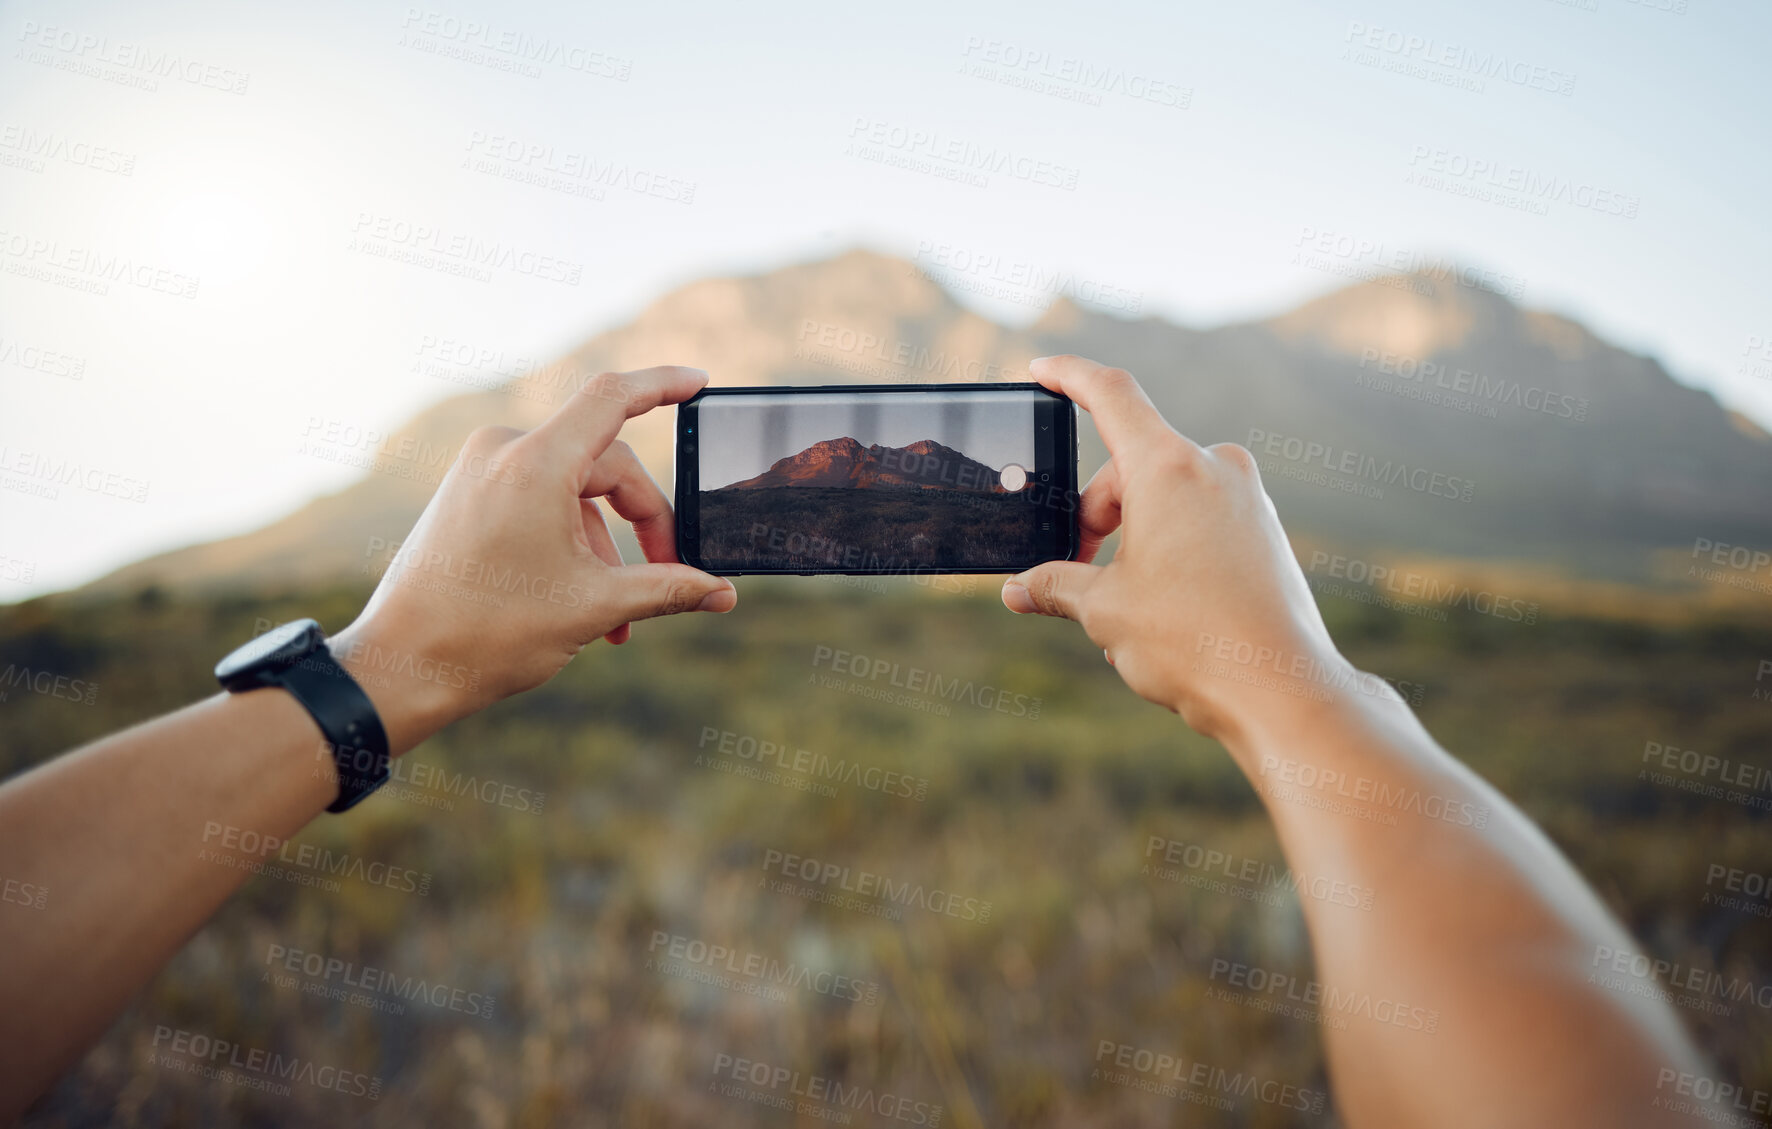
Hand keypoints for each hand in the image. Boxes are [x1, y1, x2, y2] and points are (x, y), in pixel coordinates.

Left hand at [330, 365, 735, 752]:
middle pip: (605, 464)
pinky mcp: (467, 495)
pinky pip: (539, 499)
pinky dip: (570, 541)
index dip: (663, 385)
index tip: (700, 382)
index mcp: (535, 464)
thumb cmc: (488, 633)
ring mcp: (480, 471)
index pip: (613, 398)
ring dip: (606, 546)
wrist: (400, 667)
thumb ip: (667, 589)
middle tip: (670, 576)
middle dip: (643, 522)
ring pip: (574, 489)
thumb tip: (722, 594)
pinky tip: (581, 602)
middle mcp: (503, 452)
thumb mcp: (593, 608)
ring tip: (616, 618)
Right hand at [1001, 355, 1362, 742]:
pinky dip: (1169, 551)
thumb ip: (1056, 586)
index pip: (1111, 396)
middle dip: (1094, 515)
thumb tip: (1019, 589)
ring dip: (1132, 541)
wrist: (1280, 690)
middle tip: (1074, 570)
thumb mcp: (1105, 610)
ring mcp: (1248, 500)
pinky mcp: (1266, 533)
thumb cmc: (1192, 641)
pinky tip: (1161, 612)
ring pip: (1166, 499)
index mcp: (1170, 469)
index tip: (1042, 371)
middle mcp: (1216, 470)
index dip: (1069, 377)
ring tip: (1121, 609)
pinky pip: (1201, 523)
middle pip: (1132, 467)